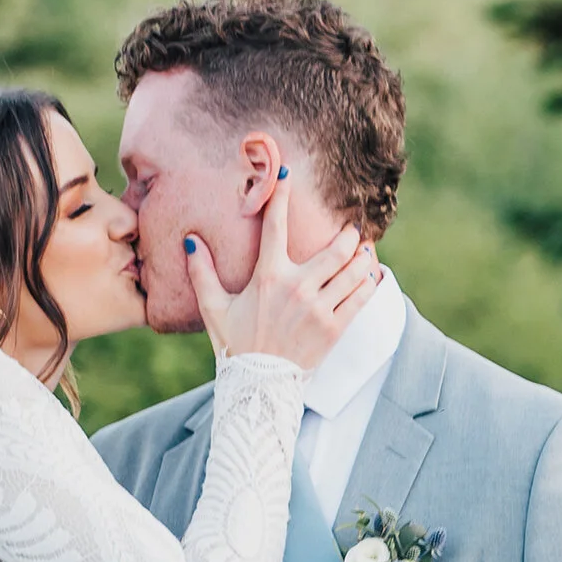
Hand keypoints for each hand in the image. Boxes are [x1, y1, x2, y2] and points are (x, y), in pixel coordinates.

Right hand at [187, 177, 380, 371]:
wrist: (259, 387)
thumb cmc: (236, 346)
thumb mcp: (214, 309)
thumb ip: (202, 273)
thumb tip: (191, 241)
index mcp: (268, 277)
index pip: (275, 226)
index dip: (281, 196)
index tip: (287, 174)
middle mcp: (297, 288)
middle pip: (333, 248)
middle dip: (347, 234)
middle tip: (351, 229)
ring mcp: (319, 308)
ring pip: (352, 270)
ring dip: (362, 256)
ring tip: (364, 249)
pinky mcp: (335, 328)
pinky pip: (361, 297)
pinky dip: (369, 282)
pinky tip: (371, 275)